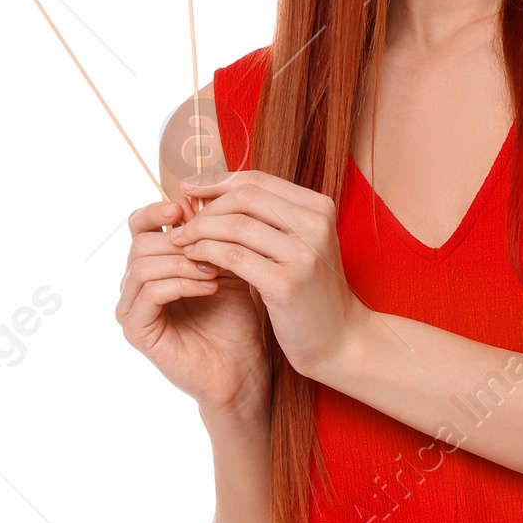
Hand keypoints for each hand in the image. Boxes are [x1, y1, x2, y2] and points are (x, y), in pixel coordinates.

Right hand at [115, 197, 269, 422]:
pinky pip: (150, 292)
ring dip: (183, 260)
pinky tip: (210, 287)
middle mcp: (135, 285)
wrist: (242, 371)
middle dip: (180, 238)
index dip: (161, 209)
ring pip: (142, 262)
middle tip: (216, 244)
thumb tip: (198, 195)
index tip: (192, 207)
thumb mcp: (226, 266)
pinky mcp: (137, 331)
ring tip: (217, 269)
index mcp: (151, 265)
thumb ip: (210, 235)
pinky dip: (181, 283)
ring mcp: (131, 308)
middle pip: (139, 239)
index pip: (139, 223)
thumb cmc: (235, 322)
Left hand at [170, 169, 358, 385]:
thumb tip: (215, 193)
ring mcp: (303, 254)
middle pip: (245, 197)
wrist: (341, 342)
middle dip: (206, 207)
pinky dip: (207, 253)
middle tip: (180, 221)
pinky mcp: (286, 284)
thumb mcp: (300, 246)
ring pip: (235, 224)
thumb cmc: (313, 294)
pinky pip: (233, 256)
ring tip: (180, 240)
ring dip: (200, 230)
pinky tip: (193, 259)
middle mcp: (315, 224)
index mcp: (319, 208)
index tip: (189, 188)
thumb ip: (270, 219)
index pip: (257, 180)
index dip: (217, 180)